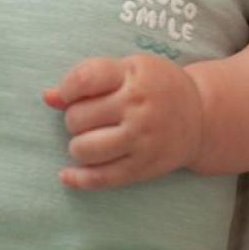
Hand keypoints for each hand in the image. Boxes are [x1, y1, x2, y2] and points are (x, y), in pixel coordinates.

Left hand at [44, 54, 203, 189]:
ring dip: (77, 146)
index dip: (67, 88)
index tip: (71, 94)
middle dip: (74, 119)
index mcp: (133, 75)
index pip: (84, 79)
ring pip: (84, 149)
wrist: (200, 115)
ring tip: (89, 139)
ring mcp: (141, 139)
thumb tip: (48, 97)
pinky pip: (101, 178)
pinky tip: (67, 175)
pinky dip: (78, 179)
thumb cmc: (156, 86)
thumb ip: (89, 78)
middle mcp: (138, 106)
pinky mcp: (143, 166)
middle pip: (78, 117)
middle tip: (90, 118)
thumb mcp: (128, 70)